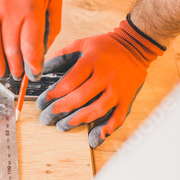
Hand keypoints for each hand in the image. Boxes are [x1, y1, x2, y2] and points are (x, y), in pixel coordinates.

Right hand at [0, 0, 61, 80]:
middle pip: (11, 51)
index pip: (30, 47)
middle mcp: (8, 10)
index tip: (33, 73)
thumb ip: (51, 24)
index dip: (32, 65)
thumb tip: (42, 51)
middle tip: (17, 74)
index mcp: (30, 8)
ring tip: (3, 72)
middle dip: (16, 69)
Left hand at [36, 16, 164, 147]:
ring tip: (62, 125)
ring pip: (97, 110)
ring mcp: (118, 89)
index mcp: (92, 61)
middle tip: (47, 117)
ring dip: (78, 121)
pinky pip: (118, 117)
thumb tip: (42, 69)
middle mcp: (106, 76)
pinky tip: (94, 136)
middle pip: (81, 98)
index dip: (53, 94)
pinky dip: (106, 128)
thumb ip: (62, 55)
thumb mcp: (82, 44)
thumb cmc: (106, 46)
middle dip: (60, 110)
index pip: (69, 82)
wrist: (136, 44)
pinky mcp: (127, 98)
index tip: (42, 102)